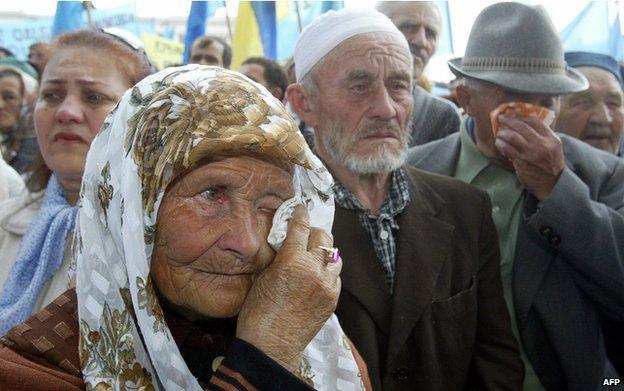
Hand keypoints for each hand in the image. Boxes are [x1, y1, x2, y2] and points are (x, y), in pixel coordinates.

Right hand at [236, 205, 341, 373]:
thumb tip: (287, 244)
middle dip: (313, 233)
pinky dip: (327, 272)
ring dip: (323, 253)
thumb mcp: (263, 276)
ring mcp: (327, 285)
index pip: (301, 226)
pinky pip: (335, 277)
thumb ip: (280, 257)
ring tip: (312, 257)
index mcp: (292, 261)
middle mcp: (314, 269)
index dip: (300, 214)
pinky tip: (316, 277)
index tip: (300, 209)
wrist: (271, 345)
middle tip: (305, 235)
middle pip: (323, 237)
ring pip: (334, 256)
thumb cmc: (258, 312)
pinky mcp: (333, 299)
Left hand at [495, 115, 564, 200]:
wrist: (552, 183)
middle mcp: (542, 144)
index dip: (521, 116)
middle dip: (508, 120)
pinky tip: (499, 143)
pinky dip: (501, 144)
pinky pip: (507, 149)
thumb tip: (526, 121)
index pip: (534, 121)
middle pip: (522, 127)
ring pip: (512, 137)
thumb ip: (543, 135)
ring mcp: (531, 153)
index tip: (512, 114)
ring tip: (499, 132)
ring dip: (503, 133)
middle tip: (501, 118)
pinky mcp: (522, 162)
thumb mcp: (554, 146)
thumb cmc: (551, 163)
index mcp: (551, 138)